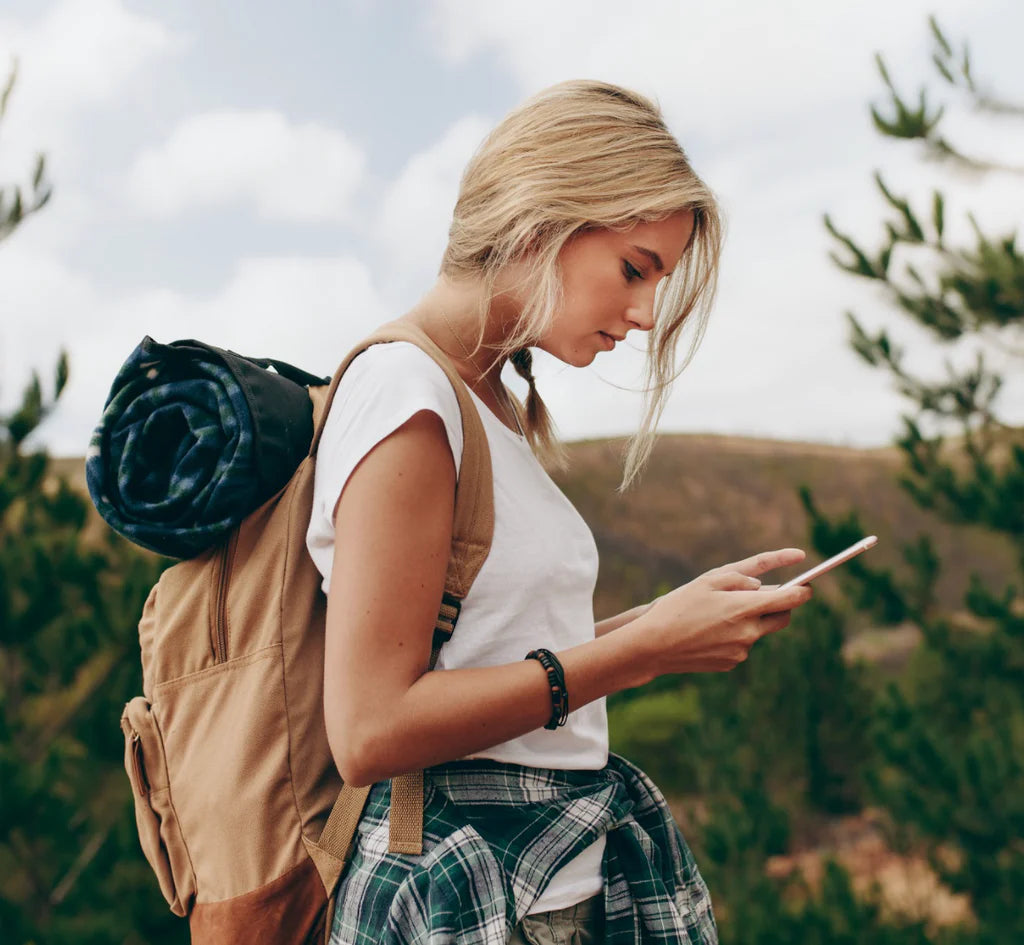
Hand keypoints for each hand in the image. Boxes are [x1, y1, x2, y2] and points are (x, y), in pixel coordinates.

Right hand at [632, 548, 812, 674]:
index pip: (790, 599)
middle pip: (783, 618)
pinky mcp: (731, 663)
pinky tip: (710, 631)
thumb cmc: (678, 607)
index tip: (807, 586)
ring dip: (752, 620)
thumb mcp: (707, 581)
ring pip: (759, 631)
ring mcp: (741, 651)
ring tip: (721, 614)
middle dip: (781, 606)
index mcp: (744, 608)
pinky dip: (735, 635)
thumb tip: (761, 585)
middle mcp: (749, 632)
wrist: (654, 645)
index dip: (803, 591)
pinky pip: (743, 645)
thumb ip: (740, 578)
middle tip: (768, 595)